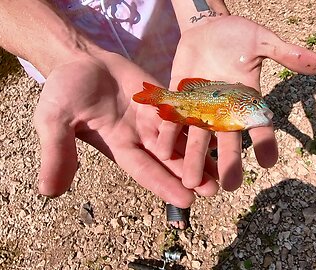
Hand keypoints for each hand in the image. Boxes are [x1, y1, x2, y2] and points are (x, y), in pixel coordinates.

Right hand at [33, 52, 217, 207]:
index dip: (165, 184)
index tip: (187, 200)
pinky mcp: (162, 96)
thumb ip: (58, 152)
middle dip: (190, 174)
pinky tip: (218, 129)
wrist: (79, 58)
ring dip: (200, 153)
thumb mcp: (54, 121)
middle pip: (169, 158)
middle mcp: (140, 135)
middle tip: (214, 190)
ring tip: (222, 168)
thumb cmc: (63, 89)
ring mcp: (153, 116)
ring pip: (181, 137)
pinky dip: (199, 120)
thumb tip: (49, 193)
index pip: (145, 170)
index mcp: (118, 145)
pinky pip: (183, 109)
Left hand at [157, 15, 315, 190]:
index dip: (266, 144)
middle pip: (228, 140)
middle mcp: (225, 110)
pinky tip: (162, 150)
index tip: (268, 163)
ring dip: (194, 158)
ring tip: (189, 181)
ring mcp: (201, 106)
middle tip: (228, 186)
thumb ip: (285, 53)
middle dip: (228, 162)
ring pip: (199, 137)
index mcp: (247, 100)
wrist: (207, 28)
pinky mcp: (180, 98)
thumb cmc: (238, 35)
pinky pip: (174, 119)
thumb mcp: (263, 41)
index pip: (260, 126)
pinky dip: (168, 132)